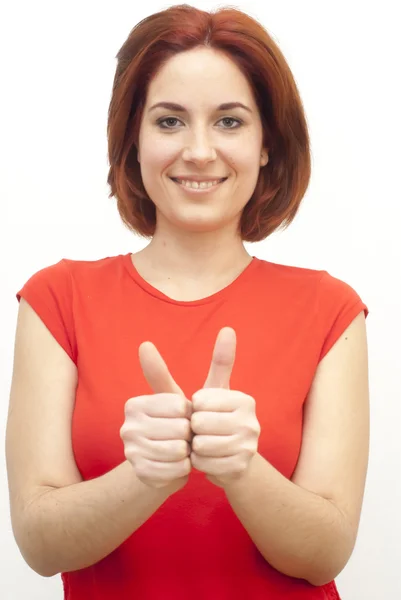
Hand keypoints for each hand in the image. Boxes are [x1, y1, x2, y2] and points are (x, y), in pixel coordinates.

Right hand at [120, 341, 192, 489]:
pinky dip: (184, 468)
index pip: (179, 405)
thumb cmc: (175, 423)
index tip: (185, 416)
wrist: (167, 463)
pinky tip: (180, 464)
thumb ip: (164, 371)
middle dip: (190, 434)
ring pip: (178, 450)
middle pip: (180, 428)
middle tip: (185, 436)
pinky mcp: (140, 474)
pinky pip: (175, 471)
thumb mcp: (174, 397)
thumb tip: (144, 343)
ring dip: (188, 451)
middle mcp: (126, 427)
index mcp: (134, 405)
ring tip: (184, 449)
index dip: (191, 412)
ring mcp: (131, 453)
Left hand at [190, 327, 260, 487]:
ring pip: (200, 444)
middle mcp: (253, 422)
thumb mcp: (210, 392)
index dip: (193, 408)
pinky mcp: (241, 468)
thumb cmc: (213, 419)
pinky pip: (203, 463)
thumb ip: (214, 363)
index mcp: (245, 400)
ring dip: (194, 446)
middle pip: (199, 422)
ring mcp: (249, 447)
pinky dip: (199, 462)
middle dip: (192, 428)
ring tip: (203, 444)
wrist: (230, 461)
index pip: (200, 400)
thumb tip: (228, 328)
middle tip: (202, 431)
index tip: (203, 412)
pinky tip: (207, 458)